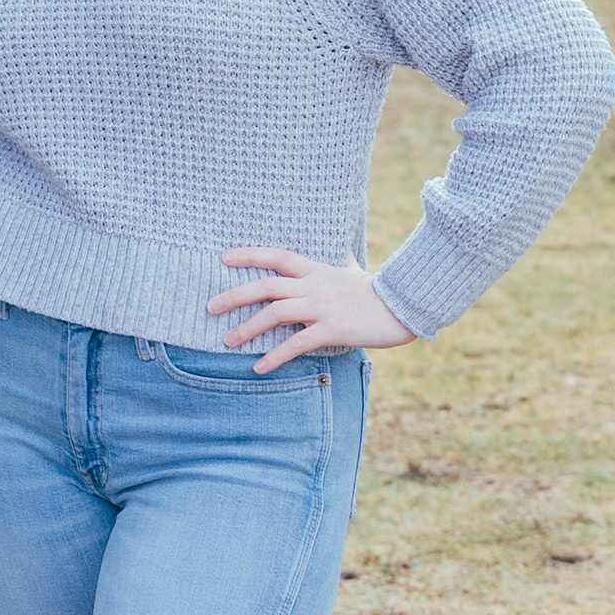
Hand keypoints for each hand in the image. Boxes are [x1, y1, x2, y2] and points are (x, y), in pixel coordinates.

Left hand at [208, 247, 419, 371]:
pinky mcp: (331, 330)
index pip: (277, 256)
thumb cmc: (378, 291)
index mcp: (317, 270)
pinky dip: (274, 356)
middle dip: (235, 295)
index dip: (249, 254)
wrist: (403, 308)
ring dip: (248, 327)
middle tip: (211, 306)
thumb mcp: (356, 270)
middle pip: (267, 285)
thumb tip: (344, 247)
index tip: (223, 258)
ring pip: (276, 313)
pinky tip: (259, 367)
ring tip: (227, 340)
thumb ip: (343, 259)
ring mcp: (322, 308)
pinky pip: (296, 343)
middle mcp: (315, 286)